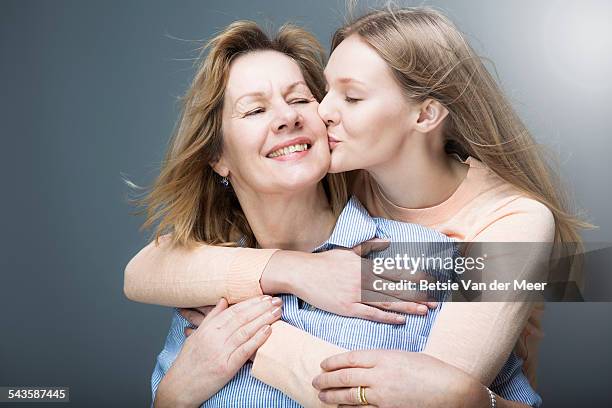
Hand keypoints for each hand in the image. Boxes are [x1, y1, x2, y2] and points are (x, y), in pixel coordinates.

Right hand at [154, 296, 282, 406]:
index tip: (265, 297)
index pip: (234, 311)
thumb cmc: (188, 362)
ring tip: (277, 312)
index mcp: (208, 329)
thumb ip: (211, 318)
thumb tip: (223, 301)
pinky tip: (268, 330)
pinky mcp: (225, 367)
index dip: (251, 303)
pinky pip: (244, 351)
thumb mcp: (196, 335)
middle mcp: (214, 338)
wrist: (179, 387)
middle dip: (261, 308)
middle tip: (277, 301)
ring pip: (245, 331)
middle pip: (242, 318)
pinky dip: (257, 339)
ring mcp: (220, 352)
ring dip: (264, 320)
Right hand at [262, 241, 435, 324]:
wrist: (302, 273)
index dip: (414, 277)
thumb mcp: (348, 250)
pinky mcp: (347, 307)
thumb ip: (369, 247)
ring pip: (387, 301)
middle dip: (417, 295)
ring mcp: (356, 294)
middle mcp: (363, 279)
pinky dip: (388, 316)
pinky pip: (371, 313)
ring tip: (424, 311)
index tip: (430, 281)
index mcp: (365, 264)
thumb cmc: (324, 261)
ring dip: (407, 307)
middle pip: (396, 288)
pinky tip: (401, 319)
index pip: (395, 271)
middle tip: (435, 302)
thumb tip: (388, 241)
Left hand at [312, 349, 487, 407]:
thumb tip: (369, 365)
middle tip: (315, 381)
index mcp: (384, 356)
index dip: (333, 361)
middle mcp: (380, 375)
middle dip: (327, 379)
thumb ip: (385, 360)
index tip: (323, 364)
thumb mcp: (406, 357)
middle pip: (345, 376)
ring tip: (322, 396)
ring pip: (349, 395)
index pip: (350, 357)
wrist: (454, 392)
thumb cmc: (434, 371)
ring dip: (333, 395)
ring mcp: (383, 395)